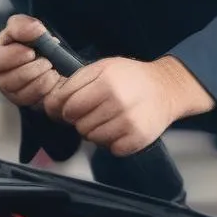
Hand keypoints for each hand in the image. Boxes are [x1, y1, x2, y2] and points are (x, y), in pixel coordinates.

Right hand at [0, 14, 62, 109]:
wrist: (49, 56)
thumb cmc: (31, 41)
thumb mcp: (25, 27)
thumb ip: (24, 25)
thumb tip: (35, 30)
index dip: (14, 57)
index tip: (31, 52)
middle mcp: (1, 78)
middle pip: (8, 81)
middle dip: (30, 70)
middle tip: (47, 61)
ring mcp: (13, 94)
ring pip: (21, 93)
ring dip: (40, 80)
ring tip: (51, 69)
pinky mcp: (27, 103)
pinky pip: (33, 102)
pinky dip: (46, 90)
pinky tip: (53, 79)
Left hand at [43, 56, 214, 156]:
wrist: (166, 88)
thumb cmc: (129, 77)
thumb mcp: (101, 68)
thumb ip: (73, 84)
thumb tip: (50, 106)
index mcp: (106, 83)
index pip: (67, 107)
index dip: (66, 108)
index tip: (74, 105)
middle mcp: (118, 103)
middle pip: (78, 125)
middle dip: (81, 119)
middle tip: (96, 109)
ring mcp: (129, 124)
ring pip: (92, 138)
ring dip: (95, 130)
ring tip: (109, 117)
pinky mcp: (137, 139)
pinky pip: (110, 149)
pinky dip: (111, 141)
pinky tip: (119, 127)